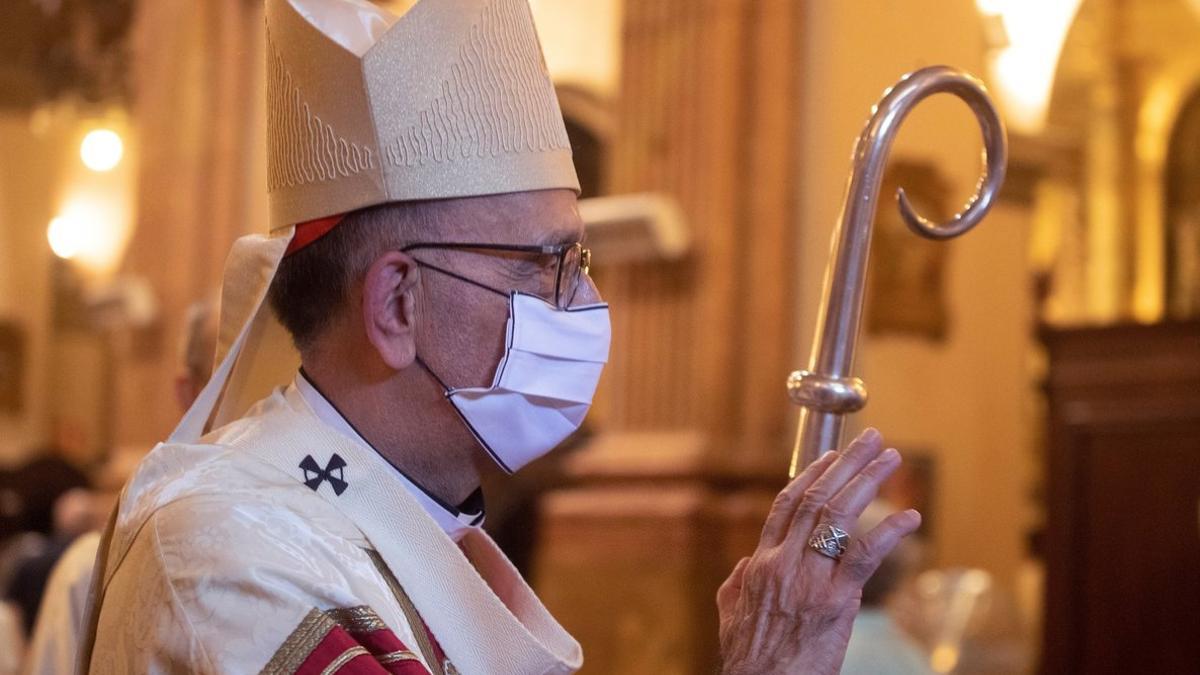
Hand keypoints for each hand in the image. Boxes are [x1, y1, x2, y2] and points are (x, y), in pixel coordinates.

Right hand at [717, 428, 920, 674]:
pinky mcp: (834, 602)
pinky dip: (888, 532)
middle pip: (817, 499)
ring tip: (893, 459)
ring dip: (869, 482)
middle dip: (847, 464)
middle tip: (873, 440)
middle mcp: (783, 563)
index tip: (832, 455)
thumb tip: (745, 564)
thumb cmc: (748, 661)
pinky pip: (863, 558)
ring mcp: (809, 580)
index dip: (812, 476)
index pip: (787, 506)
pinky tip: (910, 516)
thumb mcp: (730, 616)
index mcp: (761, 564)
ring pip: (838, 517)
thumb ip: (737, 586)